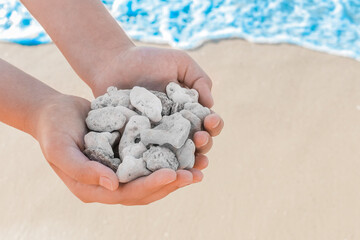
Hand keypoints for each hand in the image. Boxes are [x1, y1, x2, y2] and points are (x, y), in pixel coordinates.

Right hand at [35, 94, 207, 204]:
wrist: (55, 112)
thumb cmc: (53, 131)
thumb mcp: (60, 150)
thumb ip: (83, 170)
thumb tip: (113, 186)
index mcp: (95, 189)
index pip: (128, 194)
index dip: (152, 186)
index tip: (173, 175)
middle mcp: (111, 184)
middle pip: (147, 190)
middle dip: (172, 183)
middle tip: (196, 174)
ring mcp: (120, 170)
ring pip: (153, 177)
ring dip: (177, 173)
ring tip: (200, 165)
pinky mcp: (127, 154)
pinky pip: (151, 158)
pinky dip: (169, 156)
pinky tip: (187, 148)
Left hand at [92, 46, 223, 153]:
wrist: (112, 64)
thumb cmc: (147, 60)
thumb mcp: (179, 62)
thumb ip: (199, 79)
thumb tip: (211, 105)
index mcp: (188, 110)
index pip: (207, 122)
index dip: (214, 124)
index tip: (209, 120)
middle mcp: (175, 126)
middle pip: (196, 143)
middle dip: (204, 143)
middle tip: (200, 138)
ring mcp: (157, 137)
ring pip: (178, 155)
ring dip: (188, 160)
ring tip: (191, 159)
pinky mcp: (138, 143)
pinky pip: (151, 157)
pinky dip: (160, 165)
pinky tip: (166, 168)